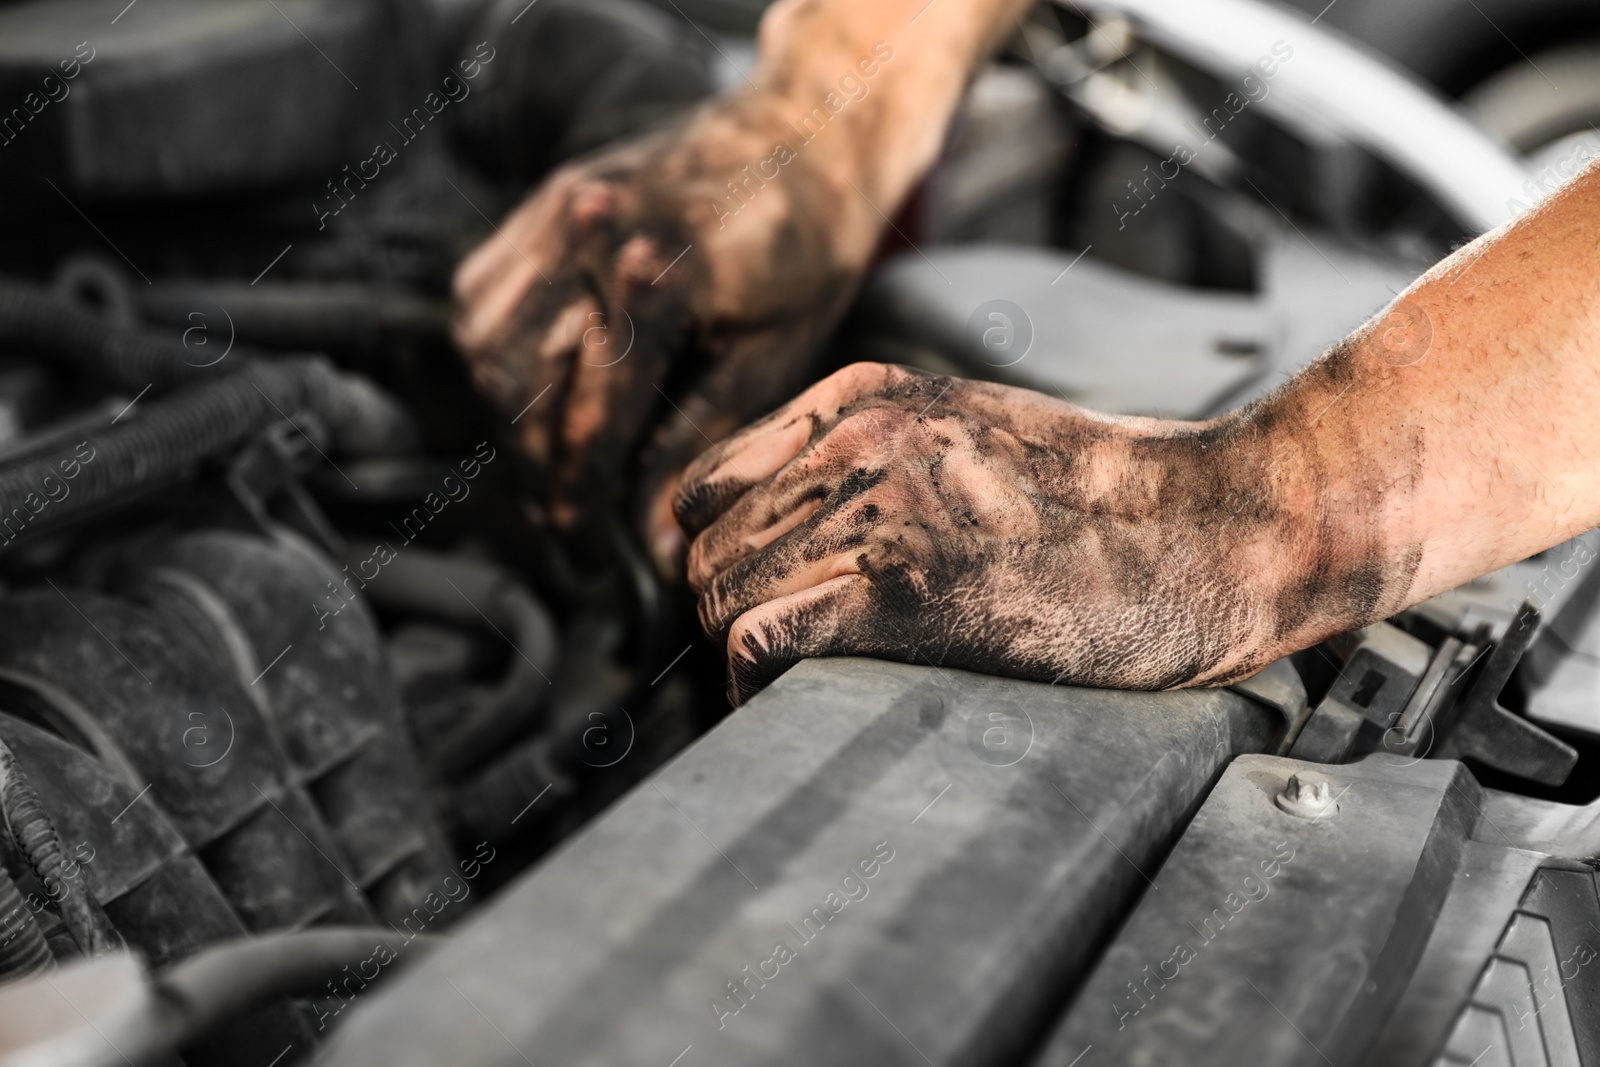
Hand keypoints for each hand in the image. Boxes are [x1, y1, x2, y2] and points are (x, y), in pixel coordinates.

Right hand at [452, 91, 868, 563]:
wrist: (805, 134)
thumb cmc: (807, 251)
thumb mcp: (776, 358)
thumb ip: (701, 445)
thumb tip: (655, 548)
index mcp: (665, 272)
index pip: (594, 418)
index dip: (584, 500)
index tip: (590, 554)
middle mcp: (592, 230)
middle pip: (520, 386)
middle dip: (539, 467)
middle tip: (571, 521)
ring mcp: (556, 207)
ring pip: (484, 344)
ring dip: (510, 418)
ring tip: (555, 464)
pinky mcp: (540, 199)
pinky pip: (480, 296)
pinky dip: (496, 357)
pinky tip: (539, 392)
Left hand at [673, 363, 1406, 703]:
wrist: (1216, 525)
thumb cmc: (1106, 497)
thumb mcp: (971, 428)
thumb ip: (870, 456)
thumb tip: (780, 531)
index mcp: (863, 400)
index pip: (703, 489)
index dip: (713, 555)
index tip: (747, 600)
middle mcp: (856, 444)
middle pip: (703, 552)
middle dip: (725, 613)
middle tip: (774, 659)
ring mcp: (877, 512)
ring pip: (718, 597)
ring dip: (738, 655)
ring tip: (797, 683)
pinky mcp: (905, 593)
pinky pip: (756, 641)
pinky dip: (759, 682)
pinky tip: (803, 695)